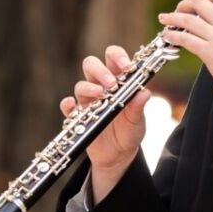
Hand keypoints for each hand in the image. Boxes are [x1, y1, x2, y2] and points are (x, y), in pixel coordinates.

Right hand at [59, 46, 150, 192]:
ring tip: (100, 95)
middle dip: (100, 70)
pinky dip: (67, 104)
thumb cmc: (130, 131)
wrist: (119, 155)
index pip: (113, 57)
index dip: (118, 56)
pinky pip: (67, 107)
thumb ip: (139, 106)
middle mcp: (100, 86)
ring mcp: (87, 100)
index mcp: (118, 80)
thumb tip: (145, 92)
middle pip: (91, 64)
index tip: (127, 67)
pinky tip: (71, 105)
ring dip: (88, 87)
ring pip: (80, 84)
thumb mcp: (138, 120)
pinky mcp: (77, 116)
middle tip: (111, 82)